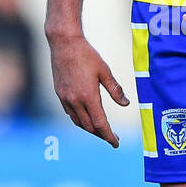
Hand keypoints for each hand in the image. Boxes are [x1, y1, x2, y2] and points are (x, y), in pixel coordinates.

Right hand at [46, 30, 128, 146]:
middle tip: (112, 137)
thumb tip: (126, 104)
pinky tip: (86, 117)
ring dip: (90, 129)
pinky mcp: (59, 94)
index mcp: (88, 97)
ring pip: (78, 122)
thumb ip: (115, 90)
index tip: (116, 143)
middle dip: (101, 134)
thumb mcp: (105, 71)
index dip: (109, 136)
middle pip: (89, 127)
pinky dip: (80, 119)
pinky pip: (70, 113)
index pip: (100, 124)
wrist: (64, 44)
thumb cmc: (87, 55)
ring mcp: (65, 98)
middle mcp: (75, 101)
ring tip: (100, 130)